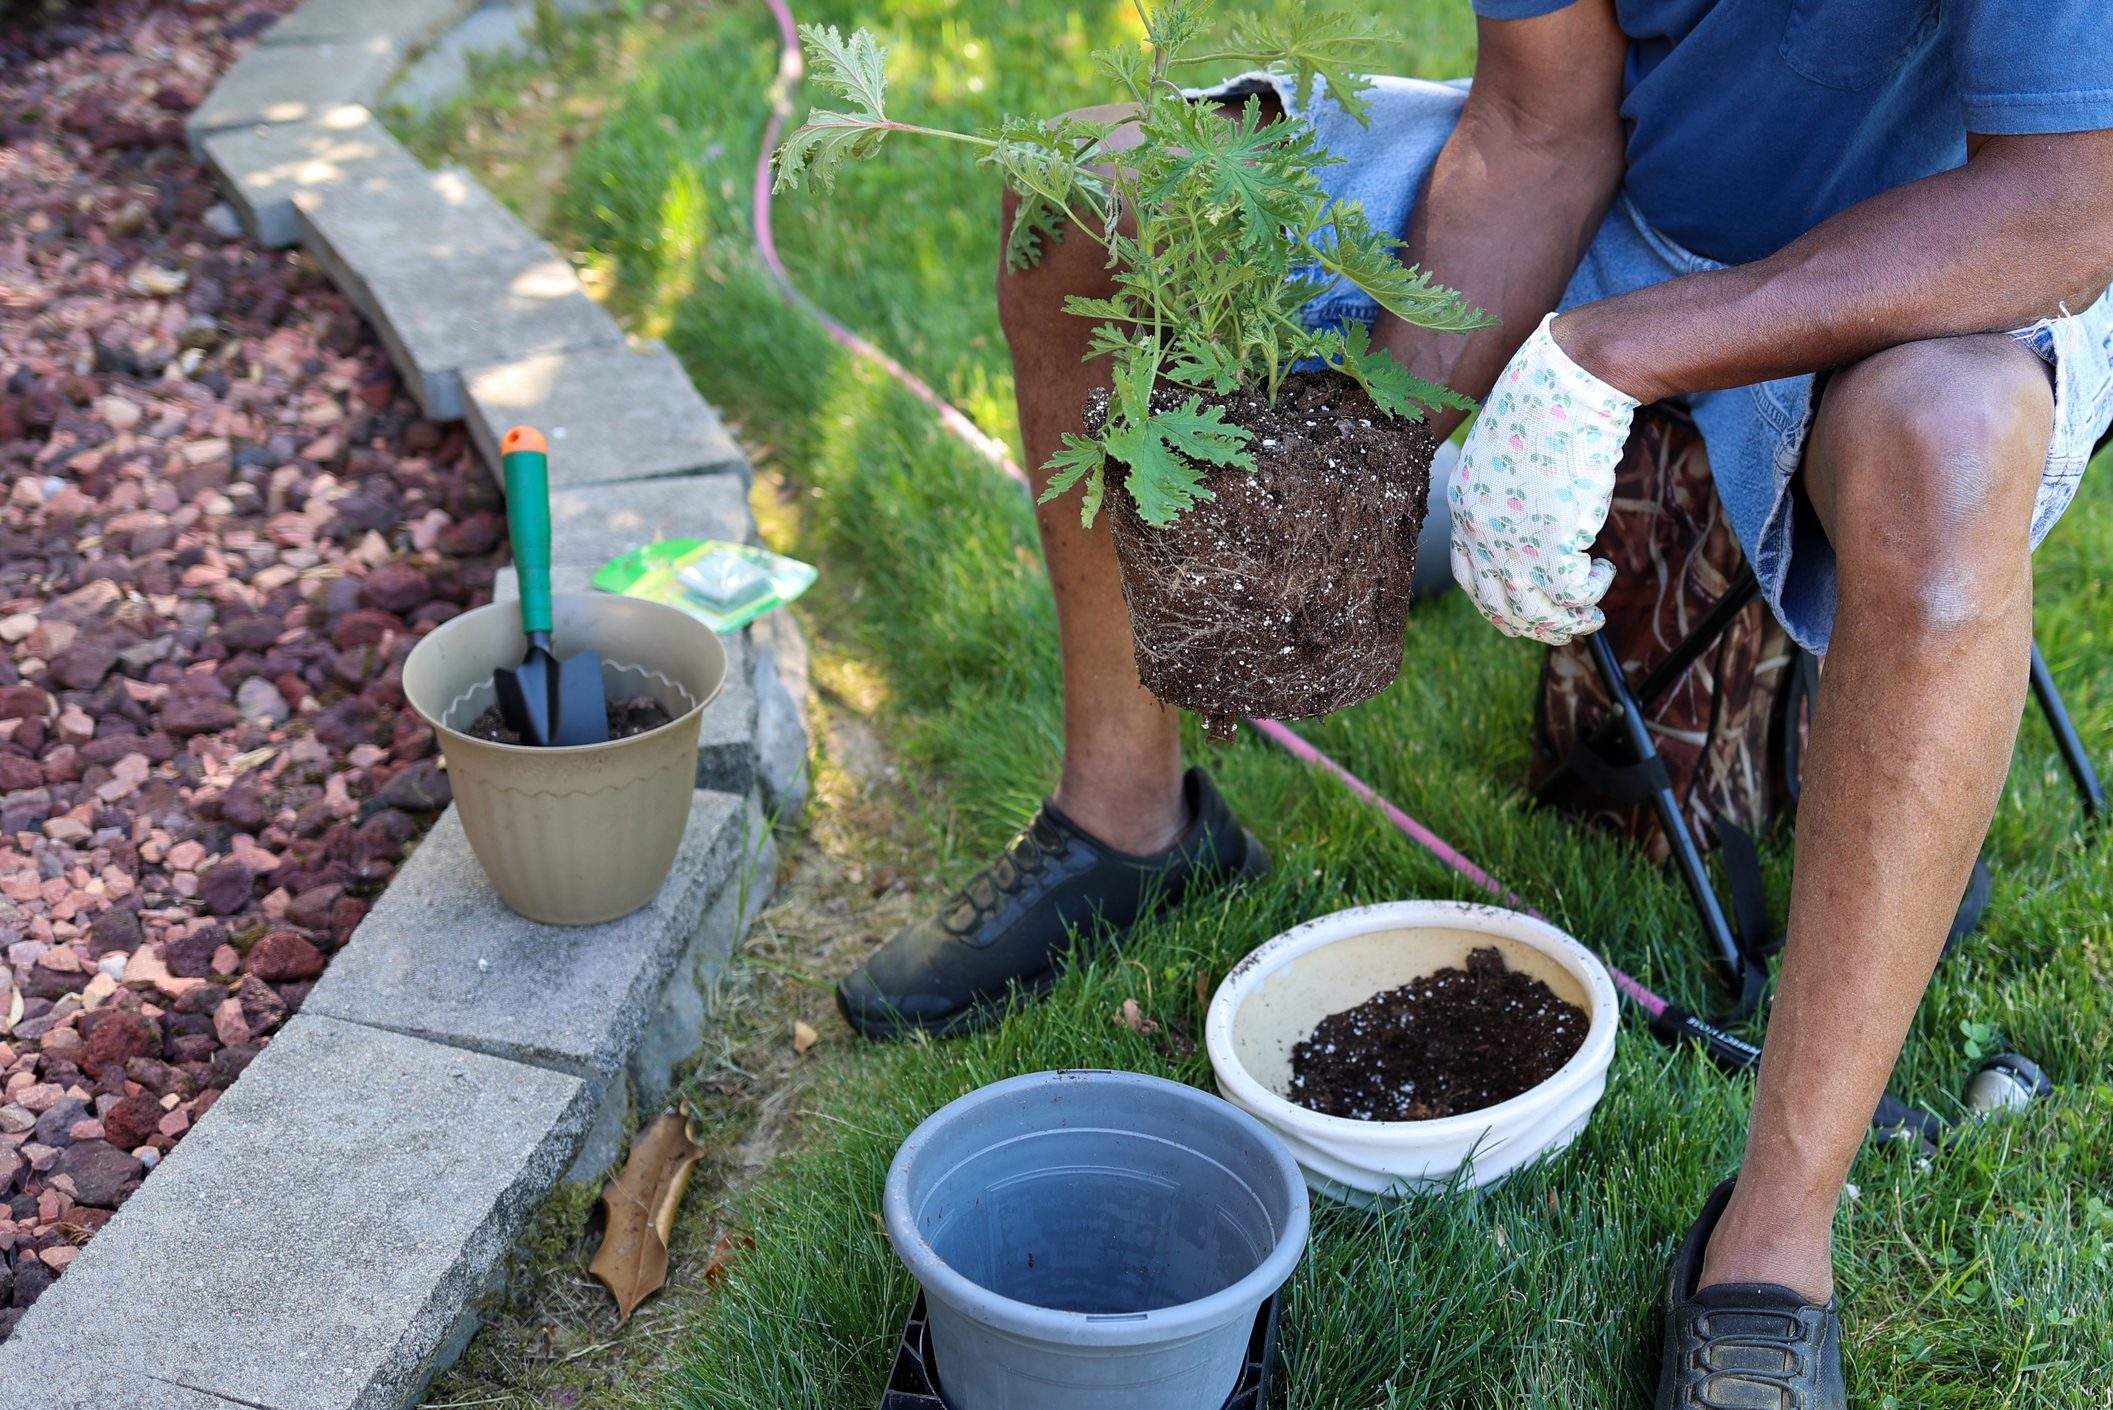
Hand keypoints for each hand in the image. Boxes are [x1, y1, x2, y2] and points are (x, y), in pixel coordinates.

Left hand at [1446, 312, 1639, 643]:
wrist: (1571, 381)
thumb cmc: (1548, 406)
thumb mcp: (1508, 453)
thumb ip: (1507, 495)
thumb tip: (1531, 521)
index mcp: (1462, 506)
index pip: (1469, 577)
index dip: (1499, 600)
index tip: (1526, 605)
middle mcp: (1478, 531)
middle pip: (1498, 607)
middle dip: (1534, 624)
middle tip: (1565, 622)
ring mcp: (1511, 540)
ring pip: (1534, 613)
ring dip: (1567, 620)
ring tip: (1590, 612)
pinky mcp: (1551, 543)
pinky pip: (1571, 594)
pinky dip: (1590, 594)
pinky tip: (1603, 572)